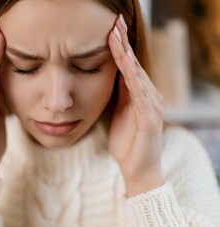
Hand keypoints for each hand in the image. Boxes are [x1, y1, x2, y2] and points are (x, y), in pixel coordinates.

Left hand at [107, 15, 164, 196]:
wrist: (137, 169)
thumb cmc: (127, 142)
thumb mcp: (118, 113)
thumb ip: (119, 95)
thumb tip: (111, 76)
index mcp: (139, 94)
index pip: (128, 65)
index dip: (119, 46)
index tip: (110, 28)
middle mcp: (149, 95)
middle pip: (134, 64)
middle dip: (123, 43)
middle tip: (115, 22)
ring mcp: (151, 105)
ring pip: (137, 74)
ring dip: (127, 54)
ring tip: (117, 36)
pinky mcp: (150, 118)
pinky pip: (141, 94)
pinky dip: (134, 78)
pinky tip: (127, 64)